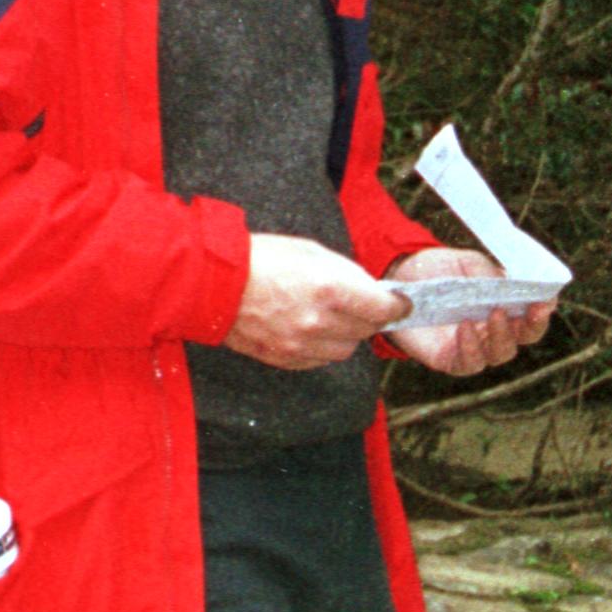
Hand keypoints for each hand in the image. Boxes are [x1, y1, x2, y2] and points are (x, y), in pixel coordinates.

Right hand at [224, 233, 412, 369]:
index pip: (383, 309)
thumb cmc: (259, 258)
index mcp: (331, 289)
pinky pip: (319, 360)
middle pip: (366, 331)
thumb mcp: (310, 251)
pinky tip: (310, 329)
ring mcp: (301, 345)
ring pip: (345, 350)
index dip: (396, 305)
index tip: (399, 303)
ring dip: (346, 335)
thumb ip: (346, 272)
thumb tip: (369, 289)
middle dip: (368, 317)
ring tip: (330, 316)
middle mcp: (320, 322)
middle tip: (361, 304)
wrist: (213, 283)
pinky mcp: (285, 359)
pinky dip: (322, 348)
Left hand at [385, 244, 558, 379]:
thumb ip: (492, 274)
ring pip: (500, 354)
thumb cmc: (439, 269)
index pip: (533, 314)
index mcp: (505, 305)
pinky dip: (471, 347)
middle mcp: (493, 329)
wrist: (400, 276)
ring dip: (502, 336)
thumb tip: (515, 284)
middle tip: (530, 311)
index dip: (544, 309)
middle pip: (524, 338)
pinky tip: (465, 328)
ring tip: (494, 314)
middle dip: (532, 326)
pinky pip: (468, 362)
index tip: (547, 300)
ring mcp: (473, 346)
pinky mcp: (449, 358)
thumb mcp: (469, 264)